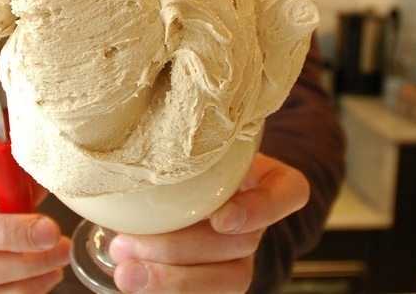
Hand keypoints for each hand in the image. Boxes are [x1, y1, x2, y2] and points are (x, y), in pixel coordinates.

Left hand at [107, 152, 309, 292]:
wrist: (174, 187)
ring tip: (126, 272)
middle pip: (242, 244)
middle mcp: (259, 222)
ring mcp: (242, 257)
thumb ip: (184, 144)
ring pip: (227, 280)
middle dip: (182, 249)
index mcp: (267, 180)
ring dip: (172, 280)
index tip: (221, 218)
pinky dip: (165, 291)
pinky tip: (132, 281)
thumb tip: (135, 136)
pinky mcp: (220, 280)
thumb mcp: (195, 144)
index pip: (289, 193)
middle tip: (129, 245)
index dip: (261, 209)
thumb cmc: (185, 158)